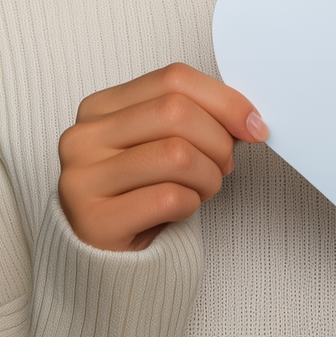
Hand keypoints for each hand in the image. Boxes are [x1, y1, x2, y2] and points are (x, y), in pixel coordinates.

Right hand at [58, 63, 268, 250]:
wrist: (105, 257)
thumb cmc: (141, 190)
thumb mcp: (160, 142)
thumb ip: (194, 117)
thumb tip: (247, 119)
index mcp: (101, 106)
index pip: (173, 78)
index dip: (224, 99)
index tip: (253, 124)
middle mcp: (84, 137)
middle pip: (176, 112)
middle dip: (218, 140)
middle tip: (225, 164)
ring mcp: (82, 178)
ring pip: (176, 154)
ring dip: (208, 175)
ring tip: (205, 187)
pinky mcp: (94, 221)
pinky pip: (168, 198)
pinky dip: (192, 203)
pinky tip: (184, 208)